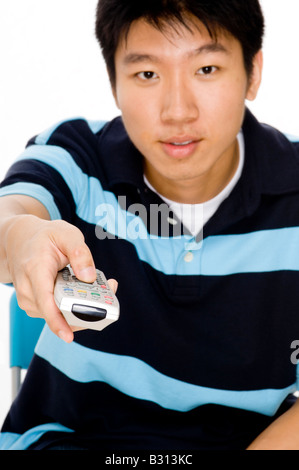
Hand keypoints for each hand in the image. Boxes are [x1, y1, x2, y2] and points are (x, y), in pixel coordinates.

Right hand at [5, 214, 116, 341]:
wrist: (20, 240)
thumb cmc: (44, 237)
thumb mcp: (66, 234)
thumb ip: (80, 253)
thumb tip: (89, 277)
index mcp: (35, 270)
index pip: (45, 301)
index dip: (57, 321)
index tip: (68, 336)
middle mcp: (28, 289)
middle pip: (57, 312)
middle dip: (86, 308)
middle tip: (110, 288)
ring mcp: (29, 300)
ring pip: (59, 314)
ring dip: (82, 307)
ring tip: (102, 285)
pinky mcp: (35, 305)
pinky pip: (57, 312)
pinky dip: (73, 306)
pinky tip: (85, 291)